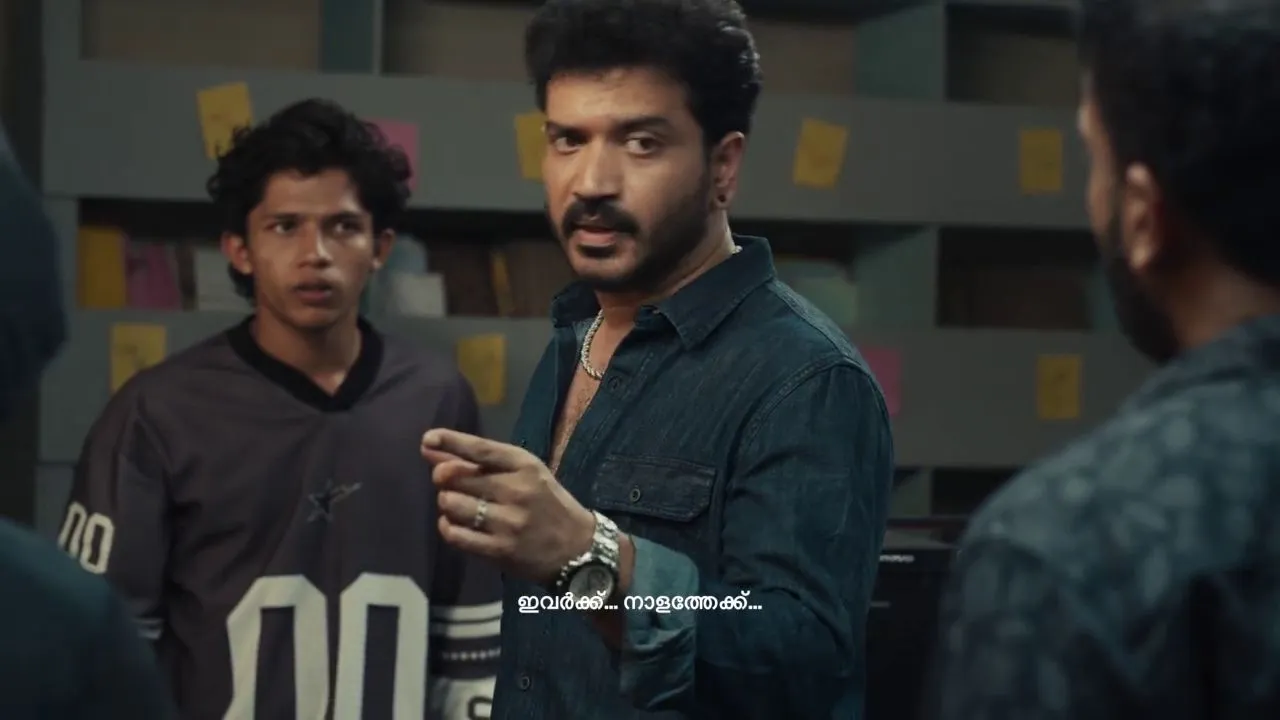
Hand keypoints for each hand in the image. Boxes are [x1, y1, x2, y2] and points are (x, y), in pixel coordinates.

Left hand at [420, 428, 596, 586]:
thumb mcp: (524, 473)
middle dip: (444, 478)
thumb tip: (431, 447)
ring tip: (457, 506)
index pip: (480, 449)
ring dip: (447, 504)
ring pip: (452, 505)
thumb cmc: (546, 502)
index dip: (450, 442)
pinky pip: (456, 535)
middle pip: (457, 477)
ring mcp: (508, 523)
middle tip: (449, 483)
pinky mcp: (500, 550)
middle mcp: (516, 491)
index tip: (428, 439)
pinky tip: (455, 524)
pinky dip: (448, 527)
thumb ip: (479, 461)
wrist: (577, 547)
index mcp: (524, 466)